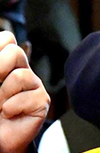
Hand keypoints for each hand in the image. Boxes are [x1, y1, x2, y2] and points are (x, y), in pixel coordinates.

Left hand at [0, 32, 48, 152]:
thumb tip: (2, 66)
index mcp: (6, 63)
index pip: (7, 39)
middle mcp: (21, 71)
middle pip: (15, 50)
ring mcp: (34, 86)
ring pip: (21, 75)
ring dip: (4, 93)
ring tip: (0, 105)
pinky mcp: (42, 101)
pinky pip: (30, 96)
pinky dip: (13, 107)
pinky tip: (9, 114)